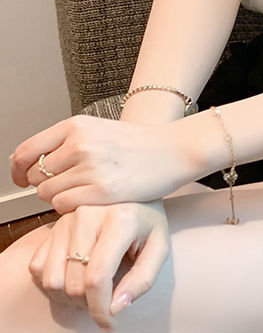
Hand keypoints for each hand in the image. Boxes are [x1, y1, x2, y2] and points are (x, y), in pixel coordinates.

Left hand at [9, 114, 194, 211]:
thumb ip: (66, 143)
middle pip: (34, 176)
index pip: (25, 151)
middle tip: (67, 183)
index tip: (23, 177)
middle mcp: (81, 144)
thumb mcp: (99, 130)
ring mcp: (91, 167)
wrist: (174, 150)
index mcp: (77, 126)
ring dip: (59, 197)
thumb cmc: (138, 144)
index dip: (17, 170)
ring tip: (83, 190)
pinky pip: (64, 206)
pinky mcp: (101, 190)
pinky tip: (90, 198)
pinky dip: (71, 207)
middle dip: (44, 184)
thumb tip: (25, 162)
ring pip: (47, 194)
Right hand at [27, 199, 169, 332]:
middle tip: (106, 299)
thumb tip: (115, 308)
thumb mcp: (159, 247)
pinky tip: (75, 275)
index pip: (98, 277)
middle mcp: (88, 214)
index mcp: (119, 219)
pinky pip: (39, 268)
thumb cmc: (148, 221)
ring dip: (69, 296)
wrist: (133, 191)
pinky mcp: (53, 224)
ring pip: (52, 280)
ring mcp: (67, 218)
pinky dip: (54, 282)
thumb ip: (143, 279)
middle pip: (74, 284)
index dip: (100, 309)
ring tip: (91, 289)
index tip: (108, 325)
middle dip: (89, 303)